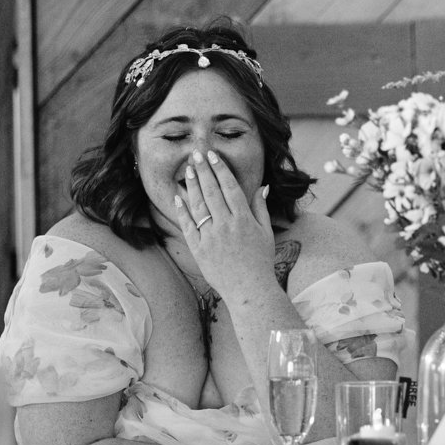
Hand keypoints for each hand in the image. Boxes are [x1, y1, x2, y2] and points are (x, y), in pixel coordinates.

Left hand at [173, 150, 275, 299]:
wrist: (249, 289)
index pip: (230, 187)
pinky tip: (178, 196)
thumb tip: (262, 186)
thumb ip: (261, 208)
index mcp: (244, 219)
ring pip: (198, 205)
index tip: (213, 156)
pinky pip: (188, 225)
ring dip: (192, 185)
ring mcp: (210, 237)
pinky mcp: (199, 249)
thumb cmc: (260, 261)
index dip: (220, 169)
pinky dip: (182, 210)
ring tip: (187, 170)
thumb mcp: (266, 232)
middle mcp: (226, 225)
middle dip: (203, 170)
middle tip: (195, 154)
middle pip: (211, 191)